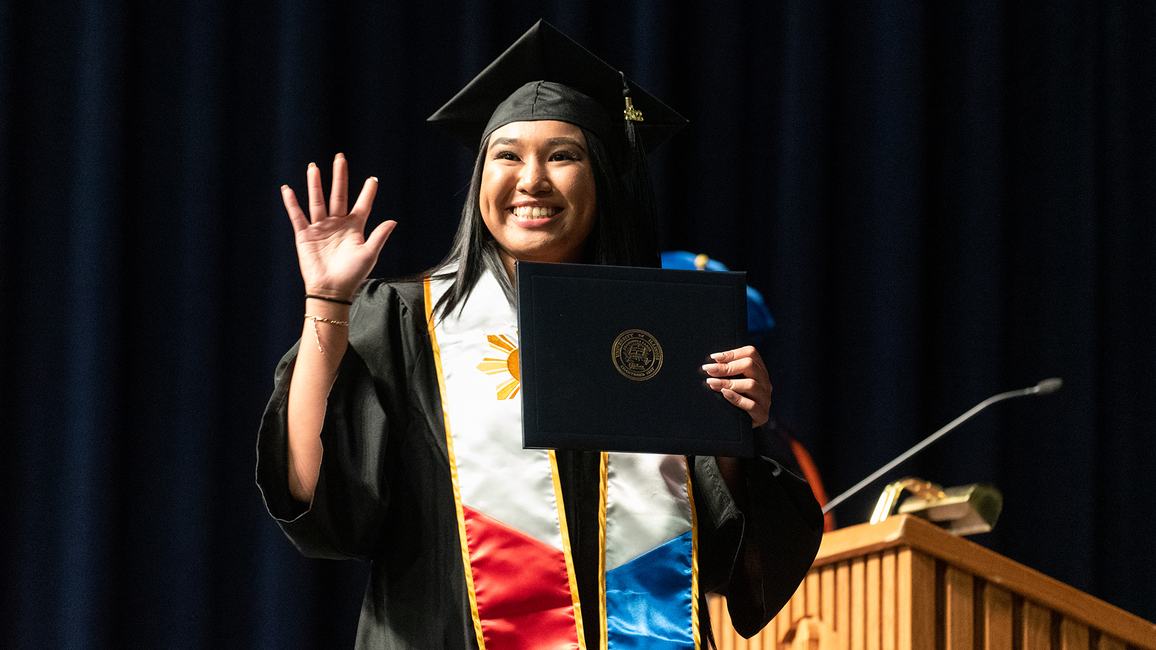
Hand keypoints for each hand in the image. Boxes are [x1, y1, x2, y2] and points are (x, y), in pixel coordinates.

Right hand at [282, 154, 395, 299]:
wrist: (332, 290)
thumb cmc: (352, 275)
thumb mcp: (369, 254)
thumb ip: (379, 236)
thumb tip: (393, 220)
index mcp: (355, 228)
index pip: (362, 205)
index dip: (368, 192)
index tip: (373, 179)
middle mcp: (338, 224)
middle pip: (338, 195)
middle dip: (339, 177)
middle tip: (340, 158)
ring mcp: (321, 228)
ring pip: (318, 201)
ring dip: (315, 184)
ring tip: (314, 167)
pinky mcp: (305, 235)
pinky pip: (298, 216)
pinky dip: (292, 203)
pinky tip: (288, 189)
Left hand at [702, 345, 771, 427]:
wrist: (740, 428)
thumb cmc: (733, 400)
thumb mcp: (732, 382)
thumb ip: (726, 371)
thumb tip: (712, 363)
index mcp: (759, 370)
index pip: (751, 353)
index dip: (732, 353)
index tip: (713, 357)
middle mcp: (765, 382)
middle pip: (750, 366)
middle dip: (726, 367)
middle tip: (709, 370)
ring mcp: (765, 399)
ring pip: (751, 385)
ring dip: (728, 382)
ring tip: (712, 383)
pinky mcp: (762, 415)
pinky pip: (751, 405)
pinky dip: (736, 398)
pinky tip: (724, 394)